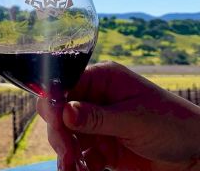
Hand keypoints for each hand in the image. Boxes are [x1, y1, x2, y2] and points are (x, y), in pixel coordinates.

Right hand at [37, 62, 199, 170]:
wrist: (196, 157)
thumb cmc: (173, 125)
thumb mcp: (135, 119)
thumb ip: (97, 117)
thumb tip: (63, 110)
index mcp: (103, 80)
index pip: (65, 85)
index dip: (55, 103)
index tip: (55, 124)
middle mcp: (95, 98)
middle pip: (60, 112)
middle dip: (60, 134)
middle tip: (67, 155)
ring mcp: (97, 123)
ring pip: (66, 135)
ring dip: (66, 153)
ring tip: (73, 169)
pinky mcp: (101, 146)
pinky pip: (79, 154)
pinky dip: (76, 165)